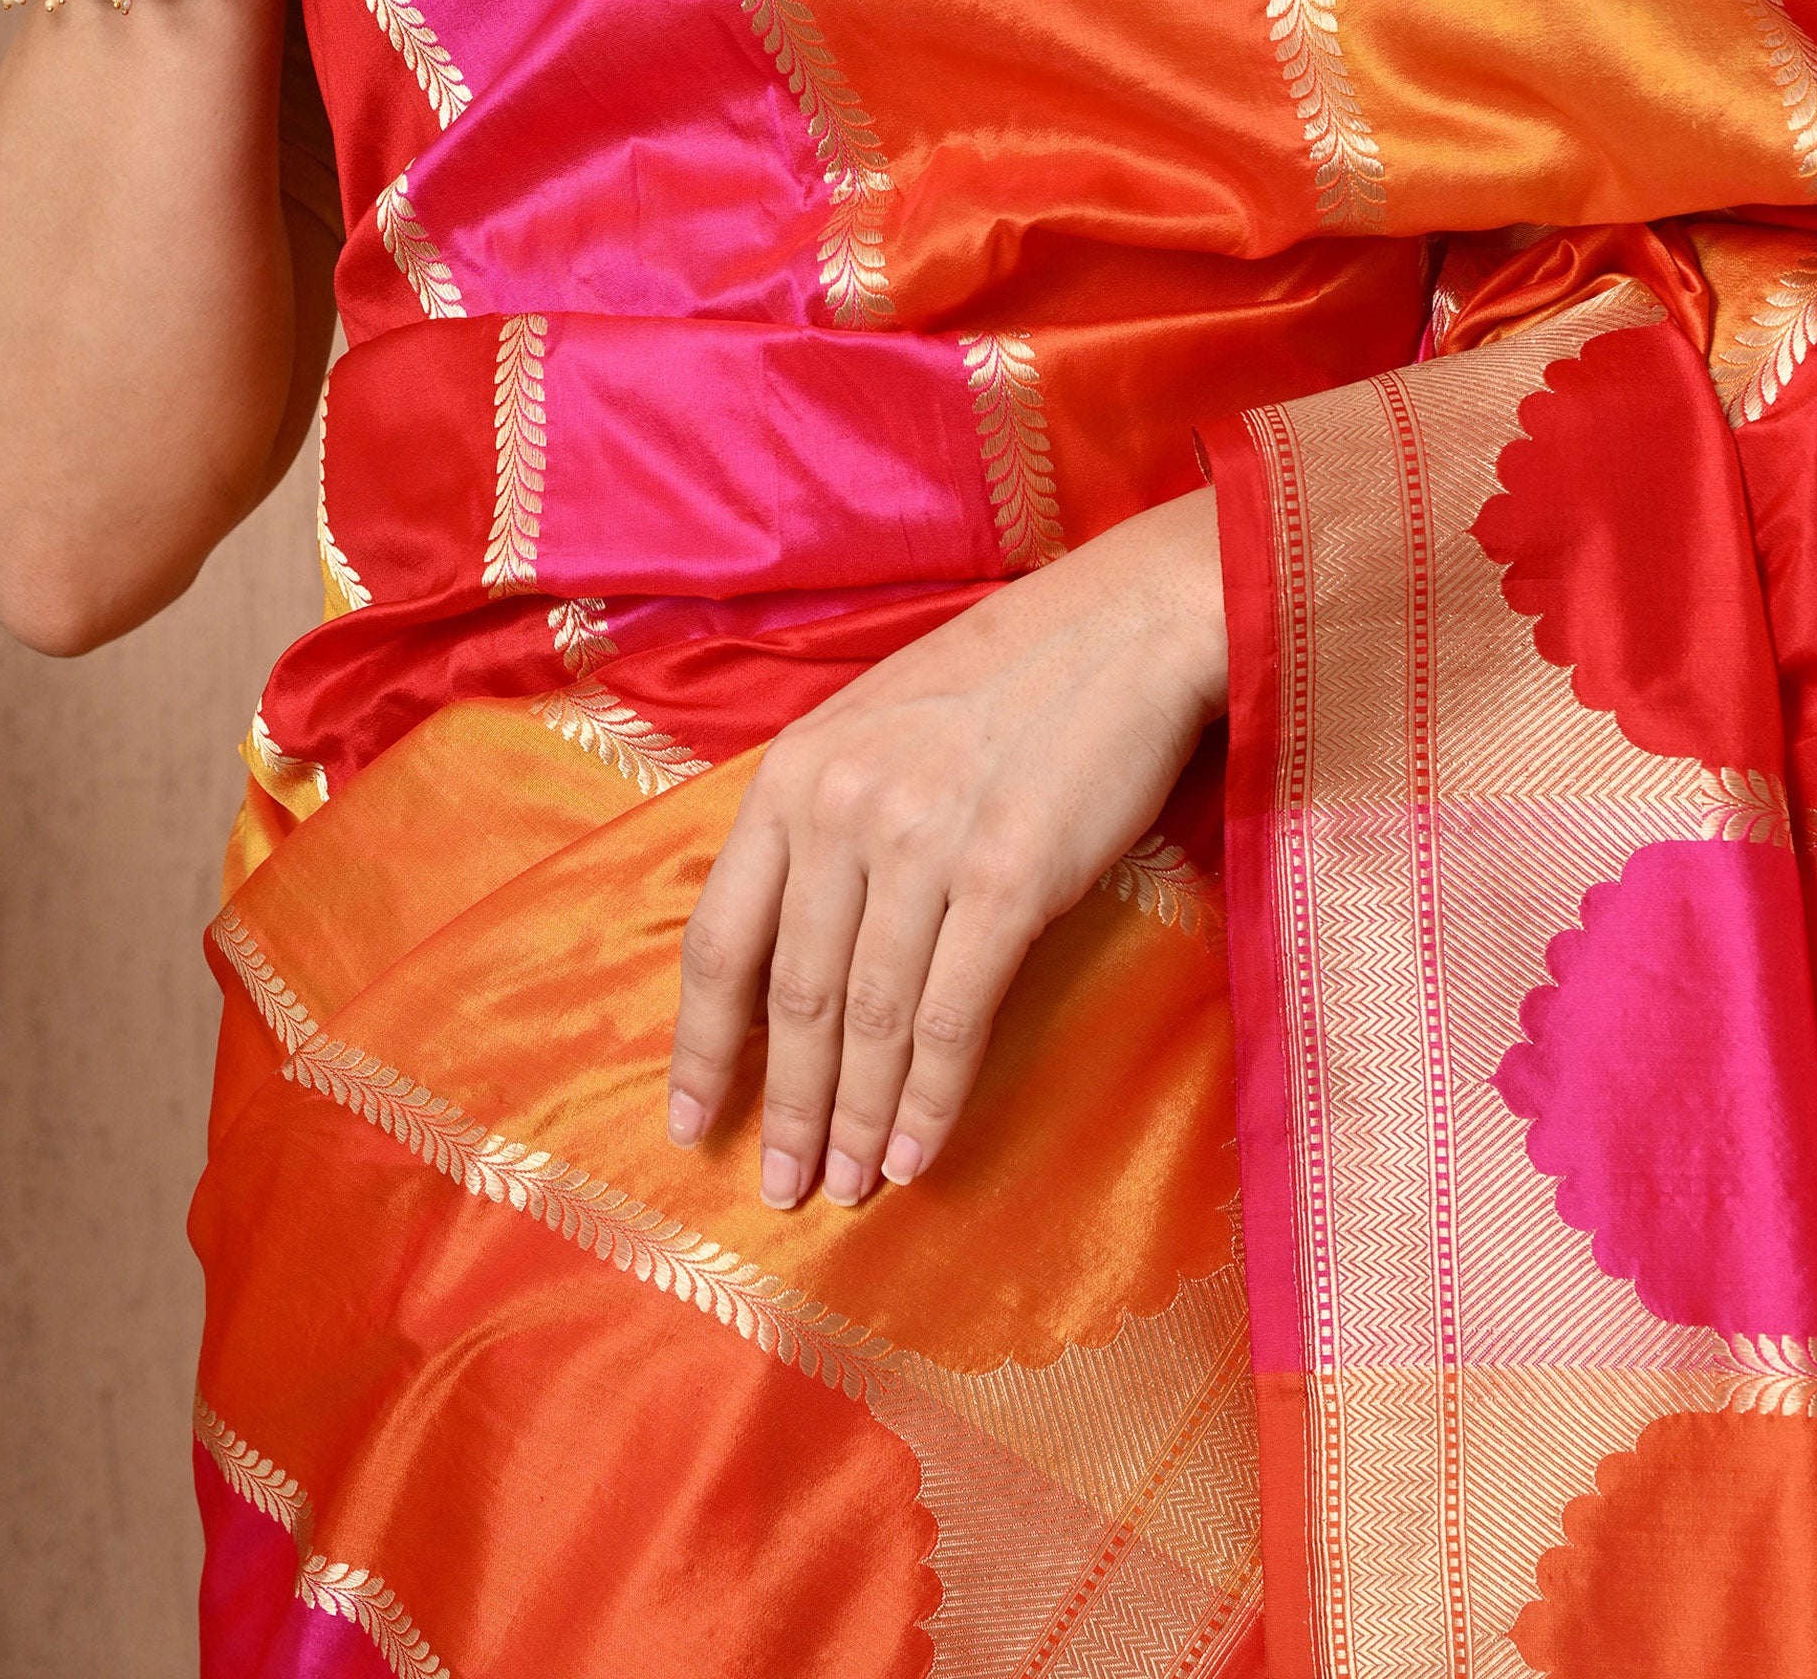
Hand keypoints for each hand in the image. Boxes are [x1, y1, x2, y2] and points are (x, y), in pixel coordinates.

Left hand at [665, 487, 1228, 1209]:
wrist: (1124, 627)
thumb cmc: (1003, 678)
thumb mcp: (872, 724)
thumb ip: (819, 819)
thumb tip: (786, 949)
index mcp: (792, 772)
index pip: (719, 937)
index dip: (702, 1046)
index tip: (692, 1123)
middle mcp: (841, 808)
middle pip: (794, 996)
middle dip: (786, 1108)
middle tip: (783, 1190)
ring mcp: (922, 842)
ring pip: (871, 1018)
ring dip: (856, 1120)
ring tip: (848, 1188)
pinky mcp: (1007, 876)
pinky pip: (952, 1015)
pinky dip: (930, 1098)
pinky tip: (918, 1151)